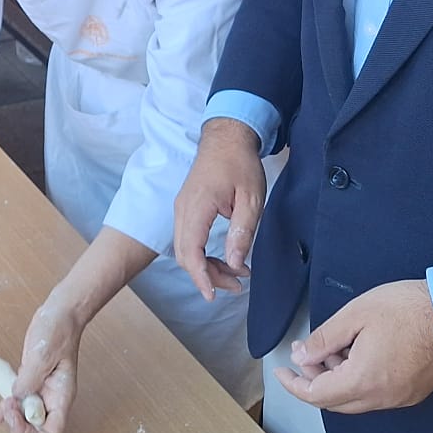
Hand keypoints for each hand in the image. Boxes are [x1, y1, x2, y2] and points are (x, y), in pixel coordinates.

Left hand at [0, 298, 84, 432]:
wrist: (60, 311)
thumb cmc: (58, 330)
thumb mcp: (42, 355)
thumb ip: (29, 380)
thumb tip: (17, 399)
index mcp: (62, 395)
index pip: (52, 431)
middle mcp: (52, 397)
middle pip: (37, 428)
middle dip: (19, 427)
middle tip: (6, 412)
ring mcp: (42, 389)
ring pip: (25, 416)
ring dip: (11, 418)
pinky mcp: (31, 379)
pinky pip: (18, 400)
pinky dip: (7, 407)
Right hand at [173, 117, 267, 300]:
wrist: (226, 136)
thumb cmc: (240, 164)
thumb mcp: (251, 198)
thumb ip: (241, 231)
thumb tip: (234, 263)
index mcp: (197, 206)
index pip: (190, 251)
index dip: (200, 277)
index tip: (212, 296)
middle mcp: (183, 210)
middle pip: (184, 254)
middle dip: (207, 276)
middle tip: (237, 285)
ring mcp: (182, 208)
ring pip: (184, 249)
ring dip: (206, 266)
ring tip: (236, 274)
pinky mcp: (186, 208)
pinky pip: (187, 239)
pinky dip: (202, 254)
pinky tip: (224, 258)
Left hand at [277, 279, 432, 413]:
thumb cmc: (406, 309)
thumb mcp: (356, 315)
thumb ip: (324, 339)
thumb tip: (301, 357)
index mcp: (364, 380)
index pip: (317, 396)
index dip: (294, 385)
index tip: (281, 371)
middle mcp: (382, 398)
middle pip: (335, 402)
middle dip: (313, 380)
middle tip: (304, 353)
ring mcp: (400, 398)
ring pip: (356, 399)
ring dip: (336, 379)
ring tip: (330, 347)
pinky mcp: (413, 392)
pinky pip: (375, 394)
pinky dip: (357, 379)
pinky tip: (356, 354)